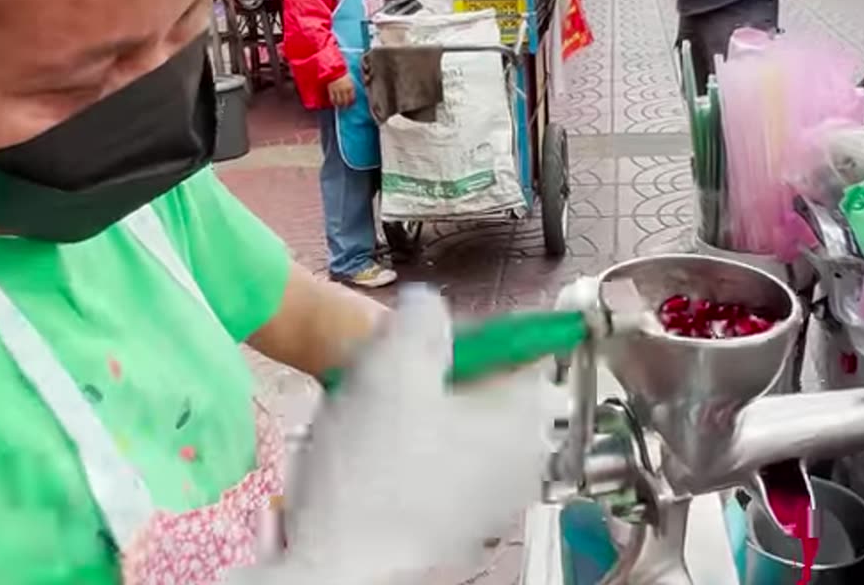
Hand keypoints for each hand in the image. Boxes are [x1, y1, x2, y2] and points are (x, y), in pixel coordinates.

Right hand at [225, 286, 557, 583]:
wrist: (339, 572)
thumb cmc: (372, 473)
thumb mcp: (392, 365)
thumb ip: (421, 314)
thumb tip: (428, 305)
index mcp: (525, 415)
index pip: (517, 343)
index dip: (464, 329)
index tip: (416, 339)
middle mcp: (522, 459)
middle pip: (481, 384)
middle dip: (427, 371)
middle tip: (379, 377)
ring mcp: (491, 499)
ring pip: (451, 423)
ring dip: (408, 410)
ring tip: (363, 418)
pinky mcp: (456, 525)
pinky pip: (434, 464)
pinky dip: (404, 451)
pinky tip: (365, 459)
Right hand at [326, 74, 355, 107]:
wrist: (334, 70)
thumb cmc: (343, 75)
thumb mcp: (350, 80)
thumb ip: (352, 88)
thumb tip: (353, 96)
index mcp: (350, 87)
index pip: (352, 98)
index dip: (351, 103)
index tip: (351, 105)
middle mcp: (344, 89)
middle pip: (346, 101)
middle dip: (346, 106)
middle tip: (345, 108)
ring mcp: (337, 89)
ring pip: (339, 101)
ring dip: (340, 105)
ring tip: (340, 106)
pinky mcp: (331, 89)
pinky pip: (332, 99)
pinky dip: (334, 102)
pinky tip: (334, 103)